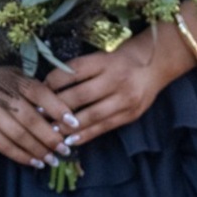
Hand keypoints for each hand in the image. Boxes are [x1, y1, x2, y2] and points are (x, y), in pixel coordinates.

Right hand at [0, 62, 80, 169]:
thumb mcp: (10, 75)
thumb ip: (30, 90)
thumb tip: (56, 112)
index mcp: (13, 79)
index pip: (40, 94)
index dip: (58, 108)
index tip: (73, 122)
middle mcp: (1, 95)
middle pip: (31, 120)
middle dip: (51, 137)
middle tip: (66, 148)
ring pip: (18, 136)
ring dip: (37, 150)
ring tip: (52, 159)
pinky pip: (2, 145)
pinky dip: (20, 155)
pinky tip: (33, 162)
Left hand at [45, 35, 176, 147]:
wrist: (156, 65)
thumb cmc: (122, 59)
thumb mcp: (103, 56)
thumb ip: (81, 69)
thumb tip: (50, 85)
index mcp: (106, 61)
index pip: (74, 71)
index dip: (54, 81)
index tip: (40, 89)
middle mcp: (116, 79)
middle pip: (80, 95)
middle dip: (58, 107)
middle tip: (40, 115)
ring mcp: (125, 99)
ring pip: (91, 115)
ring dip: (69, 125)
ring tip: (52, 131)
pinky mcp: (130, 114)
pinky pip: (104, 127)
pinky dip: (86, 135)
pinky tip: (71, 140)